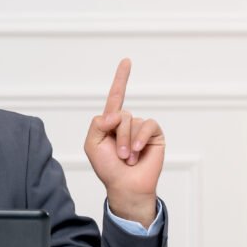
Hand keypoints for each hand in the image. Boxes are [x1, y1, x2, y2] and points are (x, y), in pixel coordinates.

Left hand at [83, 58, 165, 227]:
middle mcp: (127, 123)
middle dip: (116, 135)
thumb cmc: (107, 167)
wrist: (125, 185)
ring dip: (127, 141)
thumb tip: (116, 113)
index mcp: (111, 123)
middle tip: (118, 155)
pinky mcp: (155, 135)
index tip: (127, 61)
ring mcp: (142, 128)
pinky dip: (140, 138)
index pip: (116, 97)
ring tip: (127, 157)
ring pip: (133, 121)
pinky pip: (148, 125)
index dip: (121, 79)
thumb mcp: (92, 144)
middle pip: (120, 114)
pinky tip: (138, 151)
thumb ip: (97, 124)